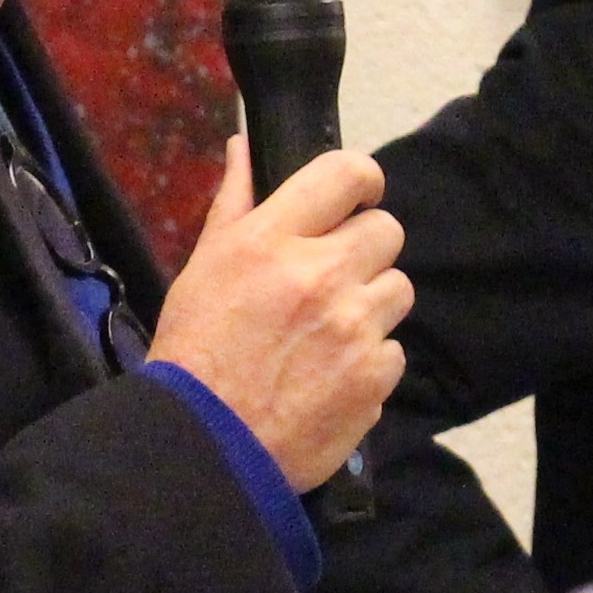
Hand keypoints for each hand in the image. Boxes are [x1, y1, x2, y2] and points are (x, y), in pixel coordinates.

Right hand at [148, 137, 410, 489]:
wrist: (203, 447)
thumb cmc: (195, 350)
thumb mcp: (204, 265)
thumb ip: (236, 201)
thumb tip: (246, 145)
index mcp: (273, 239)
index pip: (348, 173)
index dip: (361, 181)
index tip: (354, 200)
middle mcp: (321, 275)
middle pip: (387, 231)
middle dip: (364, 250)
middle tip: (331, 278)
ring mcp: (354, 329)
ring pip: (398, 290)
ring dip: (371, 305)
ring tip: (328, 332)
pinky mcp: (373, 379)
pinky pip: (393, 350)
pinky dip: (369, 361)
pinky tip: (330, 375)